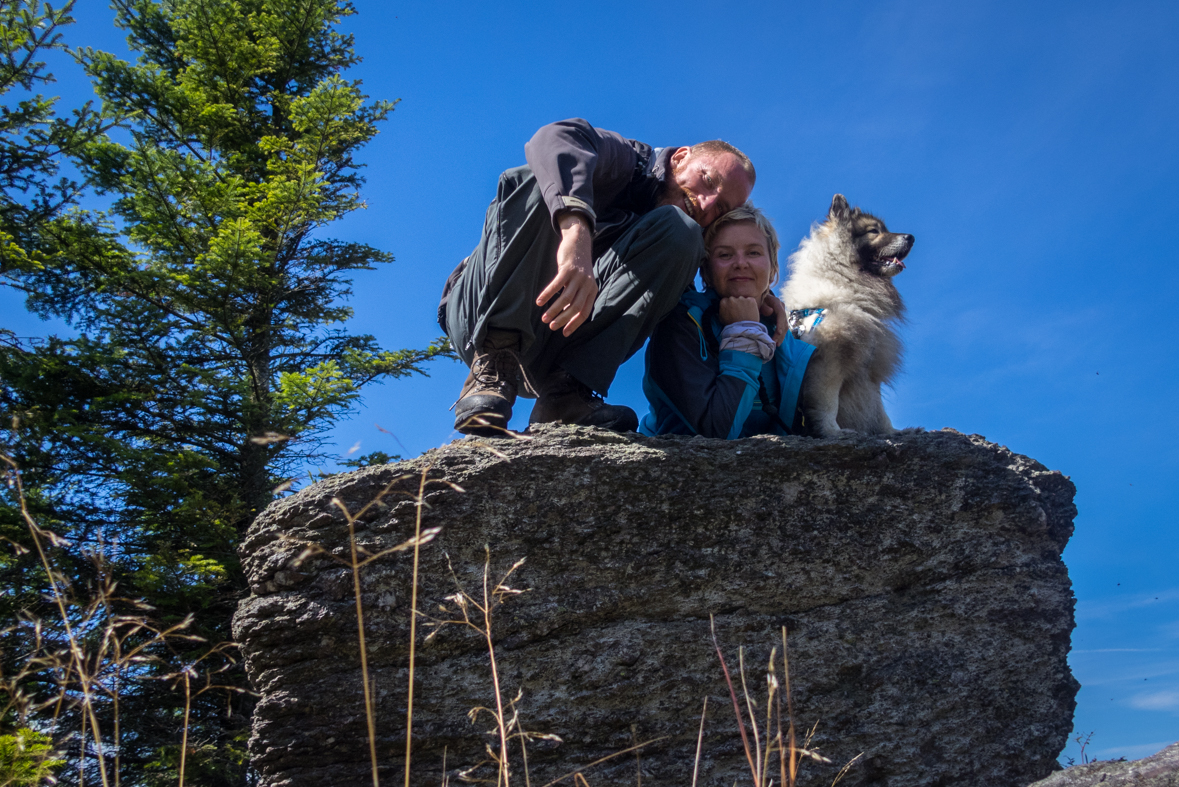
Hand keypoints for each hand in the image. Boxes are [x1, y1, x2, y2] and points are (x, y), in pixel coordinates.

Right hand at [537, 213, 596, 335]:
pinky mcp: (568, 269)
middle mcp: (587, 285)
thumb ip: (576, 297)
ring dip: (554, 310)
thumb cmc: (577, 267)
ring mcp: (578, 277)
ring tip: (544, 318)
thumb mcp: (581, 283)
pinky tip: (539, 302)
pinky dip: (547, 295)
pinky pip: (556, 285)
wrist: (578, 242)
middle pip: (575, 308)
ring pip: (565, 299)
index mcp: (592, 291)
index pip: (584, 312)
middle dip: (562, 320)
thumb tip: (565, 315)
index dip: (574, 324)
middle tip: (551, 327)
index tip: (564, 333)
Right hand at [718, 296, 760, 325]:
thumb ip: (721, 310)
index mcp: (724, 302)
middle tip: (738, 311)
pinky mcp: (751, 300)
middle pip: (734, 299)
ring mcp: (742, 299)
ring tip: (745, 312)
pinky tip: (750, 311)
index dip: (729, 305)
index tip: (731, 309)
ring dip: (743, 304)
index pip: (726, 300)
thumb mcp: (721, 318)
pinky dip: (750, 304)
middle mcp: (732, 298)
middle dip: (736, 304)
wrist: (743, 329)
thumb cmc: (731, 325)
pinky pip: (750, 300)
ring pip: (742, 299)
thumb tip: (722, 308)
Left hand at [760, 292, 787, 345]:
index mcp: (777, 303)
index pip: (781, 314)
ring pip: (785, 326)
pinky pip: (782, 327)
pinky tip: (777, 342)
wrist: (760, 298)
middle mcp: (782, 308)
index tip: (778, 333)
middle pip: (784, 322)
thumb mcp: (759, 301)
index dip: (780, 324)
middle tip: (775, 342)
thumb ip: (763, 306)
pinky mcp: (780, 318)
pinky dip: (780, 335)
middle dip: (780, 333)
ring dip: (781, 336)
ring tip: (776, 344)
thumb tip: (771, 311)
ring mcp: (782, 313)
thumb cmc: (758, 300)